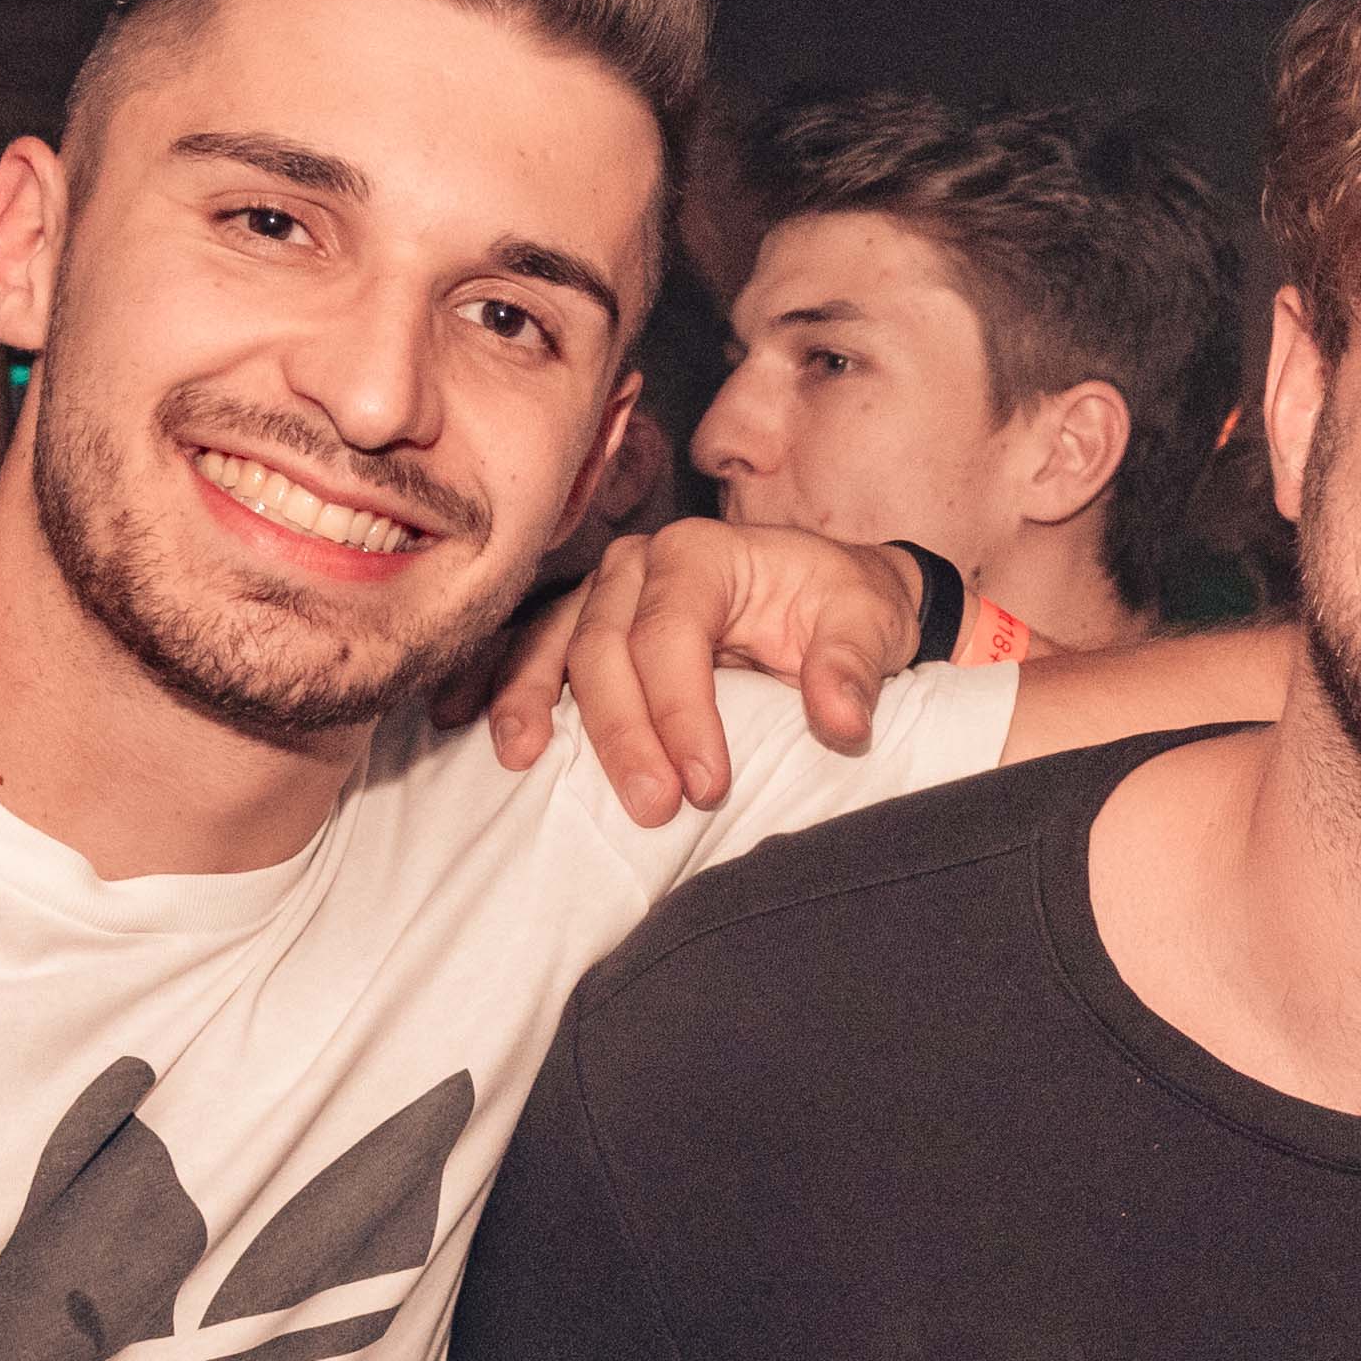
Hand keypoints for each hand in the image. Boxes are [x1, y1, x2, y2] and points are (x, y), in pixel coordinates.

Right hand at [464, 518, 915, 819]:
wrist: (832, 595)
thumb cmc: (846, 605)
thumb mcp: (870, 622)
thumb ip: (853, 667)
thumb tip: (840, 722)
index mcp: (703, 552)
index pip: (671, 634)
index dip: (680, 712)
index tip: (706, 785)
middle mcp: (641, 564)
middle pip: (606, 647)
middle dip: (623, 733)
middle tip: (652, 808)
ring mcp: (606, 592)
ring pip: (558, 647)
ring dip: (536, 706)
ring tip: (524, 763)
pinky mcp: (590, 625)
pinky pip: (537, 652)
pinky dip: (510, 690)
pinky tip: (490, 733)